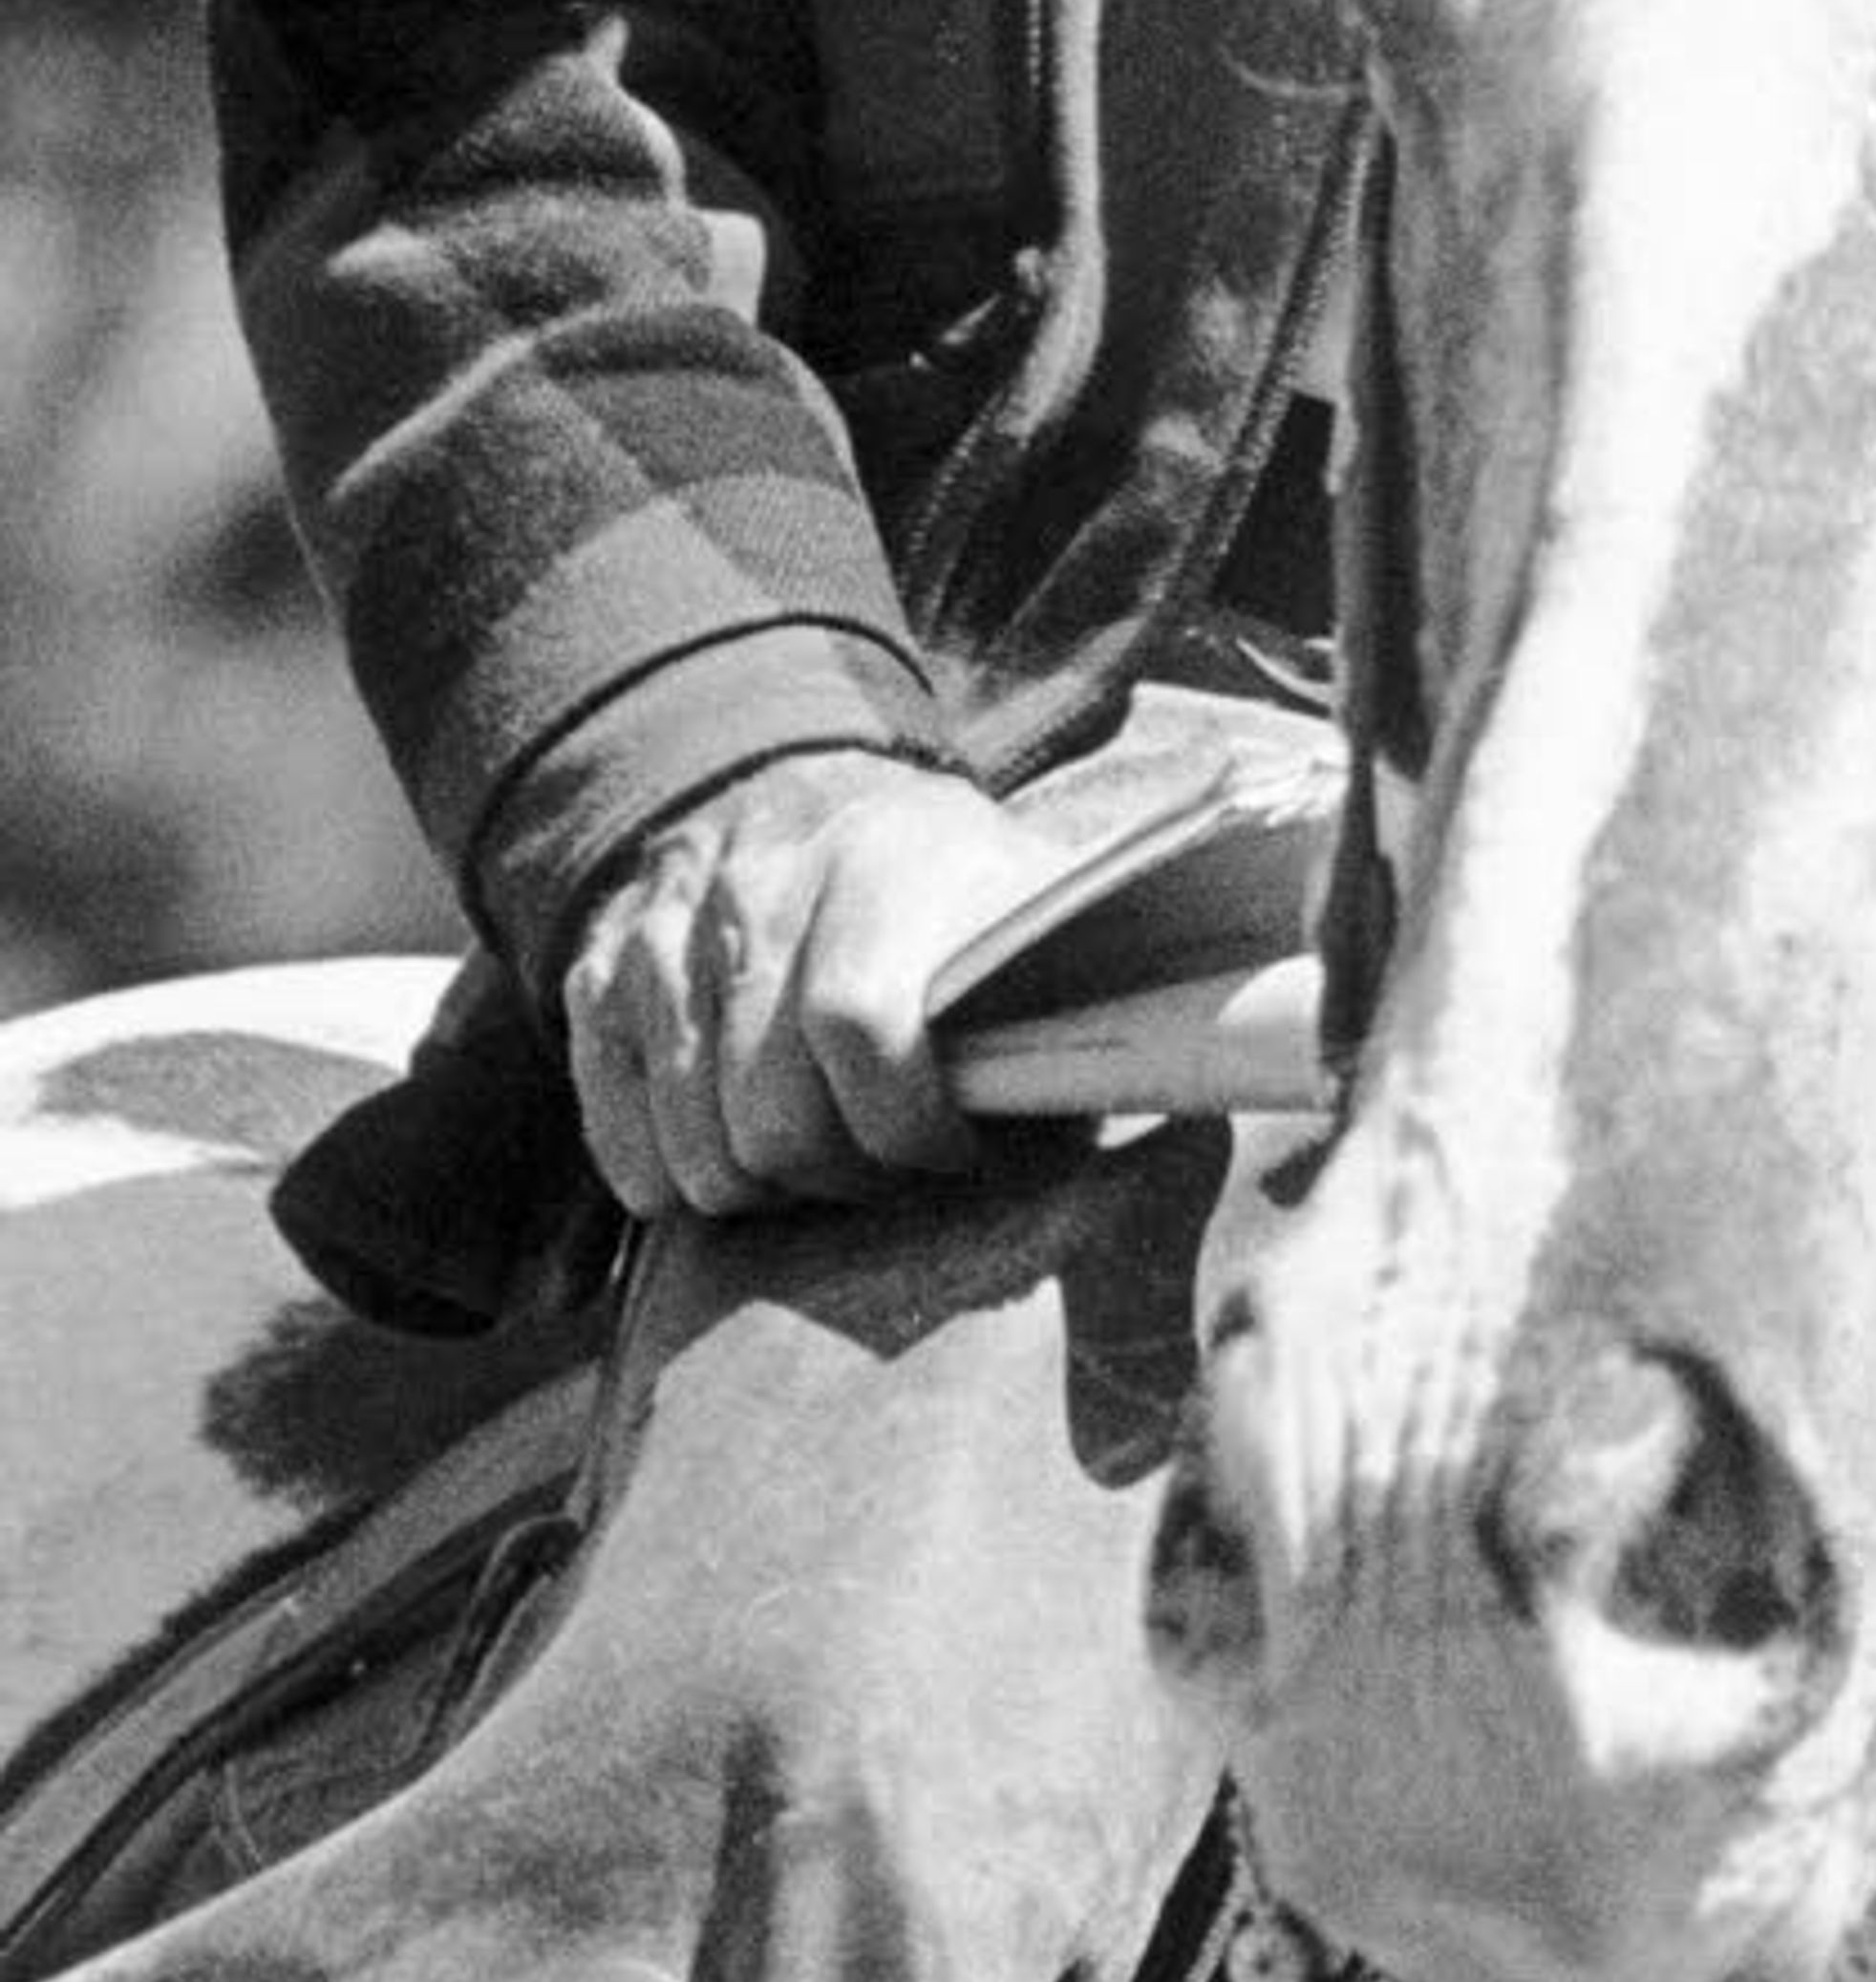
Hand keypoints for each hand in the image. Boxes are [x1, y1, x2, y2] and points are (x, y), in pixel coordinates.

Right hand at [562, 748, 1065, 1223]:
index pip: (861, 1025)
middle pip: (769, 1114)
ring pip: (691, 1145)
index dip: (909, 1127)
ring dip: (763, 1190)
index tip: (956, 1156)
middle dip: (840, 1178)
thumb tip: (1169, 1078)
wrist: (805, 790)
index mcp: (881, 860)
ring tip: (822, 1159)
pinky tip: (735, 1152)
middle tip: (885, 1172)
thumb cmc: (940, 882)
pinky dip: (670, 1176)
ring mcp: (667, 930)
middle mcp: (759, 885)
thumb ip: (1082, 975)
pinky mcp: (600, 972)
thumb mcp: (1021, 897)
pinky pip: (616, 1134)